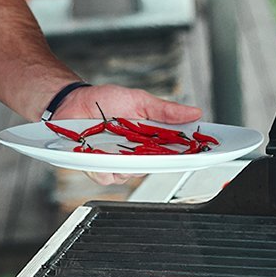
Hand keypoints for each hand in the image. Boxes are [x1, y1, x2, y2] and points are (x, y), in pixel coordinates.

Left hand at [53, 84, 202, 186]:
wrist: (73, 101)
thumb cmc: (105, 100)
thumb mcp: (139, 100)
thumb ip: (165, 110)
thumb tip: (195, 112)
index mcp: (149, 140)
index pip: (174, 152)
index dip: (189, 155)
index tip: (202, 152)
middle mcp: (135, 154)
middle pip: (154, 167)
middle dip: (156, 160)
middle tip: (151, 146)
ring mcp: (116, 162)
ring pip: (130, 175)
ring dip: (126, 162)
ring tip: (117, 144)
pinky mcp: (97, 167)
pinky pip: (106, 176)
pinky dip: (104, 166)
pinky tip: (99, 153)